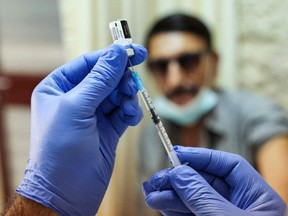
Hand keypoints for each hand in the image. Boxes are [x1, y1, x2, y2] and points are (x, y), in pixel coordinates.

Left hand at [16, 44, 146, 215]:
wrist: (67, 192)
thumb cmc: (60, 152)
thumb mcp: (77, 108)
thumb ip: (100, 79)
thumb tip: (117, 53)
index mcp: (59, 88)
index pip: (89, 63)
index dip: (111, 56)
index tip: (134, 51)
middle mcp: (76, 99)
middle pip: (107, 78)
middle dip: (121, 80)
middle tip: (131, 86)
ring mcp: (93, 114)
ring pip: (118, 94)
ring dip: (127, 98)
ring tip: (128, 109)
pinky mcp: (108, 128)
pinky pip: (124, 111)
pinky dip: (131, 112)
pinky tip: (131, 118)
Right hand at [143, 146, 285, 215]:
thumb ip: (201, 195)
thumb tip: (179, 172)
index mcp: (257, 198)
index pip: (228, 166)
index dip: (201, 156)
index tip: (177, 154)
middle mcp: (241, 206)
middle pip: (206, 182)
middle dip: (179, 179)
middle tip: (157, 179)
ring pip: (194, 199)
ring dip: (171, 195)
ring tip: (151, 193)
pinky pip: (190, 215)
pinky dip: (174, 210)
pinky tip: (161, 205)